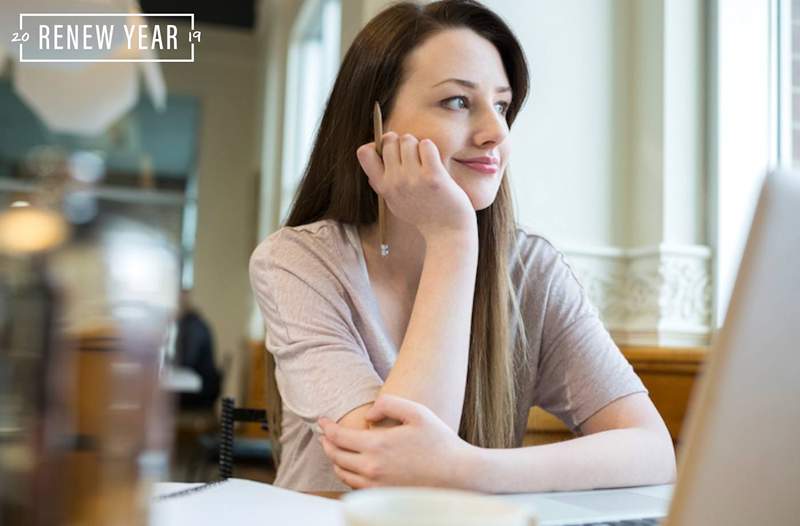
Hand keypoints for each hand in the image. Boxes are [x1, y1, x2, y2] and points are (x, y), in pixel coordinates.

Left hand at [318, 394, 474, 488]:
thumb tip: (367, 415)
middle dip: (326, 443)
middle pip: (335, 456)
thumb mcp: (416, 412)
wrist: (458, 474)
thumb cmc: (439, 440)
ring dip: (335, 460)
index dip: (326, 427)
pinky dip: (347, 475)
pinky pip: (355, 486)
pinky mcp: (383, 496)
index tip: (322, 420)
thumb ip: (388, 404)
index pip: (338, 437)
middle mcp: (372, 468)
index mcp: (377, 446)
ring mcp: (377, 486)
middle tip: (325, 434)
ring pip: (343, 474)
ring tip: (335, 449)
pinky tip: (352, 466)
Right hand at [357, 133, 476, 240]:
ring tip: (425, 161)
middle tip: (413, 156)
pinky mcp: (433, 176)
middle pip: (389, 140)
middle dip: (401, 143)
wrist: (447, 232)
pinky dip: (431, 149)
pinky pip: (426, 145)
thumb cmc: (423, 215)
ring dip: (418, 145)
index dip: (377, 145)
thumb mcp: (394, 202)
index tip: (391, 152)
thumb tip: (368, 162)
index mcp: (383, 187)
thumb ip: (381, 183)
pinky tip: (435, 162)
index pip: (364, 153)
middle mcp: (395, 182)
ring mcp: (413, 179)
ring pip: (408, 140)